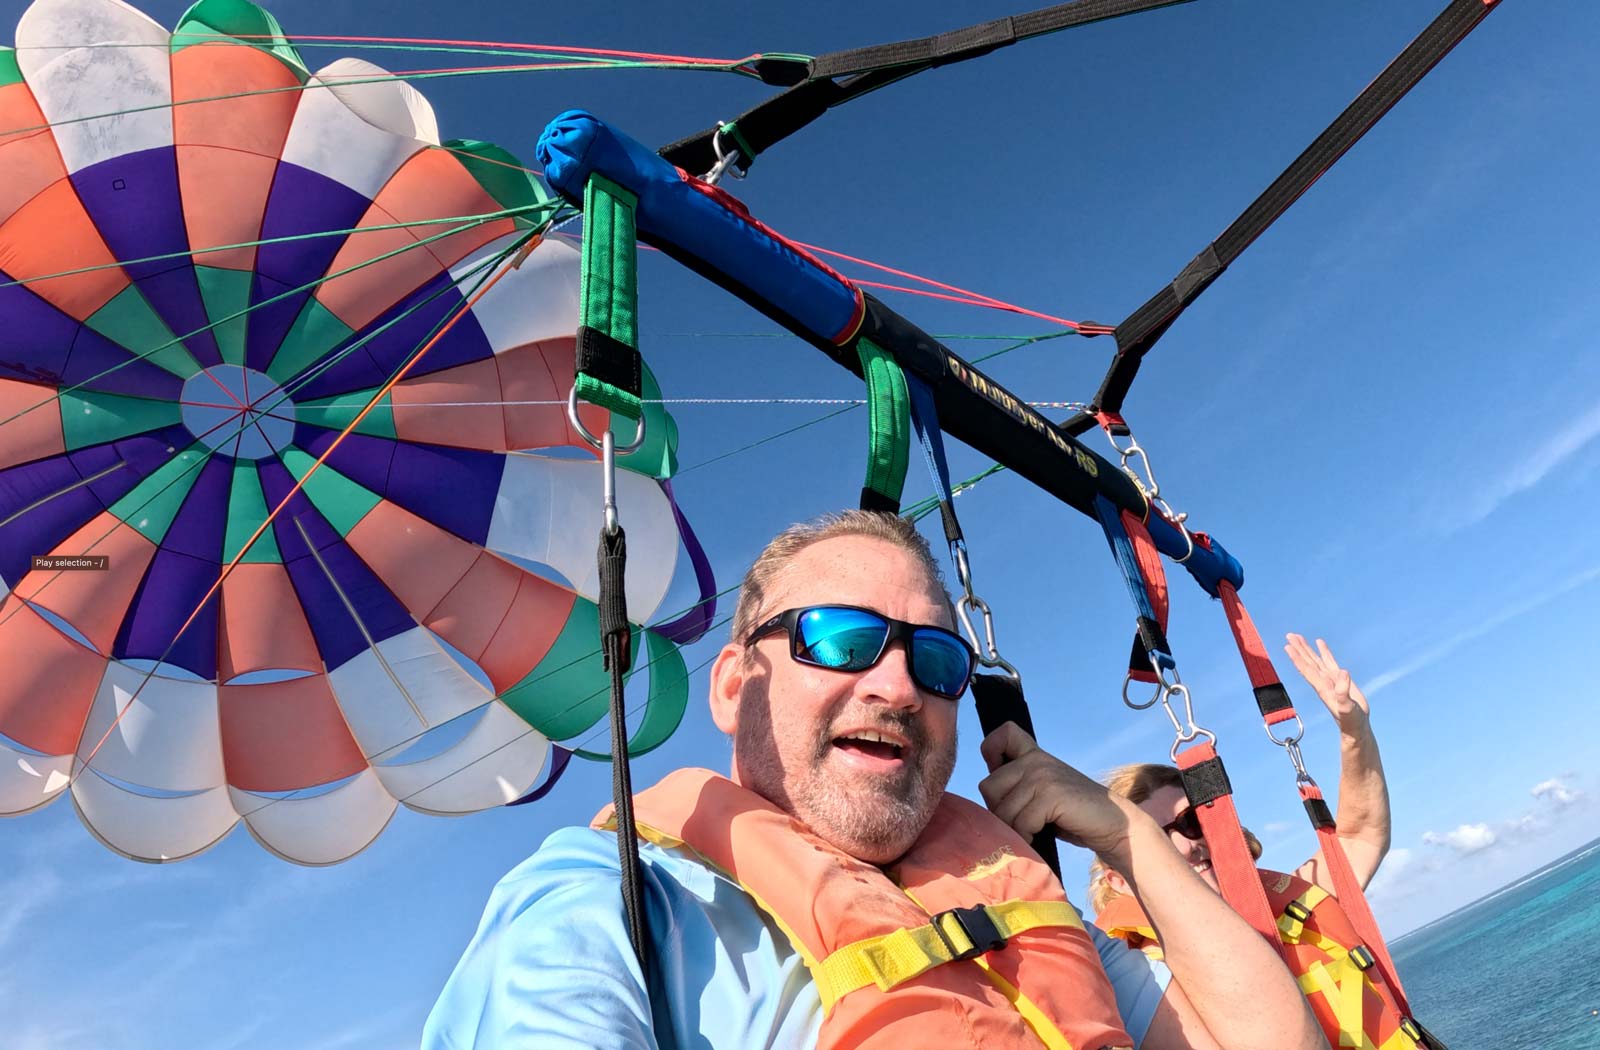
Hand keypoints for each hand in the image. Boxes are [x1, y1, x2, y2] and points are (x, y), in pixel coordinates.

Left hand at [978, 721, 1139, 861]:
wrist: (1114, 825)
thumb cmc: (1074, 816)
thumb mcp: (1044, 793)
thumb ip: (1020, 787)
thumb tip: (988, 799)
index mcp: (1034, 756)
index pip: (1004, 733)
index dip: (991, 751)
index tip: (1000, 773)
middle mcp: (1036, 761)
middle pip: (989, 786)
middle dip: (999, 811)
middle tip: (1021, 822)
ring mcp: (1043, 776)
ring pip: (1003, 810)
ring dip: (1015, 829)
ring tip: (1033, 832)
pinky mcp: (1051, 795)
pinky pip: (1021, 822)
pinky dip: (1027, 837)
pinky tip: (1038, 837)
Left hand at [1284, 633, 1369, 734]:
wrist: (1356, 727)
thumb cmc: (1350, 720)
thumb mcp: (1347, 708)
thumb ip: (1343, 692)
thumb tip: (1343, 672)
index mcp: (1322, 687)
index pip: (1307, 669)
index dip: (1297, 658)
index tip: (1288, 646)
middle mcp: (1323, 681)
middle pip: (1307, 661)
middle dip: (1298, 649)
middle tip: (1289, 635)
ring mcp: (1330, 679)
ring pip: (1315, 660)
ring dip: (1306, 648)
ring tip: (1297, 636)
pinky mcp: (1340, 679)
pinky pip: (1329, 661)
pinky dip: (1324, 651)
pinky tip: (1319, 643)